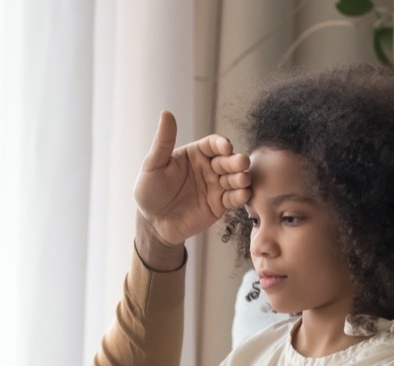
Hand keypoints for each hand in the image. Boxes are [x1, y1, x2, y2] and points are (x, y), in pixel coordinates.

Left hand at [134, 111, 250, 247]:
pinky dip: (240, 196)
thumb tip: (166, 113)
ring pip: (233, 179)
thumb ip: (163, 141)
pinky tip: (244, 194)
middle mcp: (208, 168)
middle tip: (241, 162)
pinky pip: (233, 198)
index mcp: (194, 154)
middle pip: (227, 161)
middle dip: (235, 161)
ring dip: (241, 178)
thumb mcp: (153, 165)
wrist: (153, 224)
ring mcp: (215, 186)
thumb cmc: (149, 192)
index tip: (225, 147)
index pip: (212, 144)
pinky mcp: (219, 205)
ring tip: (243, 179)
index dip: (221, 144)